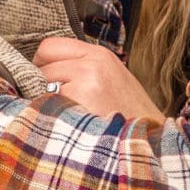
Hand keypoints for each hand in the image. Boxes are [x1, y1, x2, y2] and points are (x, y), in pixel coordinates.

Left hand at [34, 36, 164, 120]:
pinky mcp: (77, 103)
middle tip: (54, 102)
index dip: (41, 64)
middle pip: (41, 64)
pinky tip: (68, 126)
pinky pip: (46, 105)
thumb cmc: (130, 116)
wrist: (150, 142)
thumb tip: (43, 71)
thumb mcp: (112, 80)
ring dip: (44, 100)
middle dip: (39, 83)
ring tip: (65, 116)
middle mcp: (92, 63)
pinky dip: (50, 116)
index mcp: (100, 55)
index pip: (49, 47)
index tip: (44, 79)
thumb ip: (83, 68)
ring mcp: (85, 82)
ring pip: (40, 85)